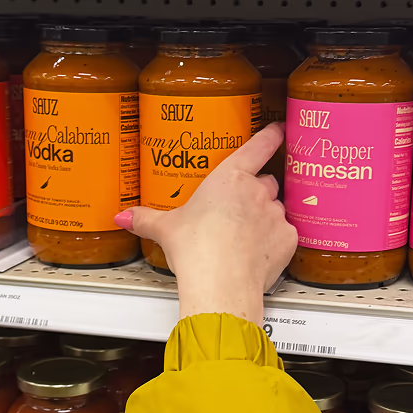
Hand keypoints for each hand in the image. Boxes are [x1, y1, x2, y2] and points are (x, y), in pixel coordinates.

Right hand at [115, 123, 297, 325]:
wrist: (221, 284)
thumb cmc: (197, 250)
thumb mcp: (165, 229)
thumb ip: (145, 219)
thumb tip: (125, 216)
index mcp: (230, 177)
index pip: (259, 145)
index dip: (272, 134)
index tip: (279, 128)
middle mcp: (257, 191)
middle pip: (266, 181)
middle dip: (256, 191)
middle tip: (237, 208)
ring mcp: (275, 214)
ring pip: (275, 208)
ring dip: (264, 217)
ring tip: (244, 236)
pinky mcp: (287, 238)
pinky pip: (284, 234)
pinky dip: (274, 241)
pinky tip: (257, 253)